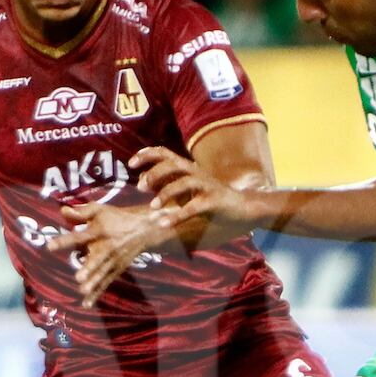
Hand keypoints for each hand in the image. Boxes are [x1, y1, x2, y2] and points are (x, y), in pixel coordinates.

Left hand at [61, 202, 178, 307]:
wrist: (144, 230)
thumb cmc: (117, 218)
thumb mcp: (100, 210)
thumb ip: (81, 212)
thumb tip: (62, 211)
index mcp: (98, 231)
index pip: (79, 236)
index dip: (65, 240)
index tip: (50, 246)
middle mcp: (105, 247)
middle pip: (96, 259)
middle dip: (89, 268)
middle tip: (79, 277)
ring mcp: (112, 260)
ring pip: (101, 273)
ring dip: (93, 283)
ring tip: (83, 290)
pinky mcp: (116, 270)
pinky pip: (105, 282)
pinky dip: (97, 293)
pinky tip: (86, 303)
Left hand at [130, 146, 255, 249]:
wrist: (244, 208)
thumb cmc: (212, 199)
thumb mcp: (187, 190)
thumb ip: (167, 185)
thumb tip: (142, 183)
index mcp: (188, 168)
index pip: (164, 153)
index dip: (146, 155)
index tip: (130, 164)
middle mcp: (196, 173)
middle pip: (172, 164)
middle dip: (153, 174)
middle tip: (140, 188)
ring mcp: (206, 186)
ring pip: (183, 183)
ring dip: (165, 194)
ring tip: (152, 207)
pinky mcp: (214, 201)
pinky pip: (193, 207)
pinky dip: (177, 216)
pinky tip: (163, 224)